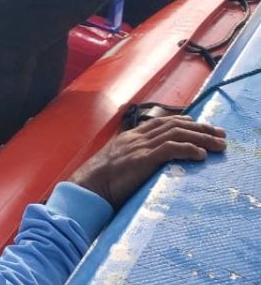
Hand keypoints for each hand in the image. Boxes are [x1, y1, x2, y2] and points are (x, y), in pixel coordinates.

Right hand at [68, 115, 226, 208]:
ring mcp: (139, 147)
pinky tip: (201, 155)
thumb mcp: (117, 163)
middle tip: (219, 133)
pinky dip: (188, 149)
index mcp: (130, 137)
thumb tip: (143, 164)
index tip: (199, 124)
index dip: (182, 121)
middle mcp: (136, 138)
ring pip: (176, 134)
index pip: (160, 123)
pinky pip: (170, 149)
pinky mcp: (143, 159)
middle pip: (173, 125)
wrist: (88, 186)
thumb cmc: (100, 181)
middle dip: (200, 128)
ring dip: (201, 138)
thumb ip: (131, 158)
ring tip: (218, 144)